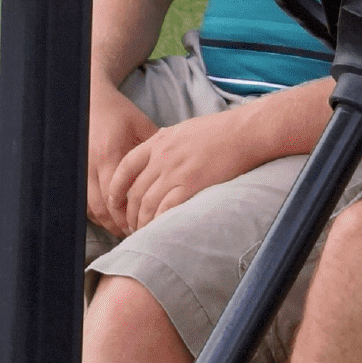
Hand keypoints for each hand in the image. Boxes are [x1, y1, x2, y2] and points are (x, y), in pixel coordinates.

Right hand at [85, 80, 157, 236]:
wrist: (91, 99)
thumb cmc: (119, 112)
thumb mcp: (142, 126)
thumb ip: (156, 149)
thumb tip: (177, 170)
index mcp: (109, 154)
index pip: (118, 195)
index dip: (130, 213)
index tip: (146, 223)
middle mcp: (91, 165)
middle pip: (102, 207)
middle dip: (118, 223)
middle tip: (137, 234)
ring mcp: (80, 169)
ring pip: (90, 207)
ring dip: (107, 221)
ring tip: (126, 230)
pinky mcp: (75, 171)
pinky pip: (84, 200)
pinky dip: (97, 212)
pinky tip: (111, 218)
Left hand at [108, 106, 273, 233]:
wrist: (246, 131)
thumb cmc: (222, 130)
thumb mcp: (186, 129)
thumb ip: (168, 142)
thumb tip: (158, 152)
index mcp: (159, 141)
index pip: (125, 167)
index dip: (116, 188)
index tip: (115, 203)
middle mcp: (162, 156)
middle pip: (134, 191)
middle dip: (129, 213)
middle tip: (131, 226)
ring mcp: (176, 170)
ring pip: (147, 204)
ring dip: (143, 222)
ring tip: (145, 233)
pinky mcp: (192, 184)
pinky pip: (167, 209)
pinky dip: (160, 222)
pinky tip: (161, 229)